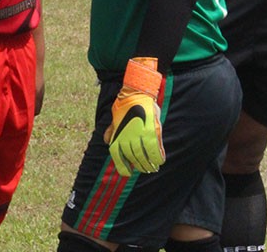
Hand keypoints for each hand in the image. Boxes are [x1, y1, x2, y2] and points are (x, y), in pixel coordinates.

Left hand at [104, 57, 165, 175]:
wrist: (136, 92)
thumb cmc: (125, 104)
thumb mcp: (115, 117)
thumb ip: (111, 130)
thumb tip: (106, 140)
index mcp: (118, 136)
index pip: (118, 157)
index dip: (122, 167)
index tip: (127, 173)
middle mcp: (128, 138)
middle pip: (134, 158)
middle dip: (140, 166)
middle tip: (145, 169)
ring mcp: (140, 136)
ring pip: (145, 156)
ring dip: (149, 164)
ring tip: (153, 167)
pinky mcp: (152, 132)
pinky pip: (155, 149)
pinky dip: (158, 156)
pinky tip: (160, 160)